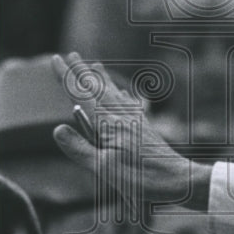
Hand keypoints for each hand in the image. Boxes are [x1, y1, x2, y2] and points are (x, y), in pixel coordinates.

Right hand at [50, 53, 212, 210]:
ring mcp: (135, 121)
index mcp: (109, 124)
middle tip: (71, 54)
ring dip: (102, 79)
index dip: (66, 77)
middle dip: (82, 72)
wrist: (178, 180)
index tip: (55, 59)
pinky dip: (122, 94)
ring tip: (96, 65)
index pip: (81, 96)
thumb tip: (57, 128)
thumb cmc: (142, 178)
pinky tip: (123, 92)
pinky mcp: (145, 128)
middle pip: (98, 89)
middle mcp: (122, 116)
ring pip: (114, 93)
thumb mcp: (105, 169)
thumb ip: (80, 148)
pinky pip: (130, 104)